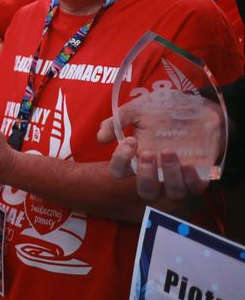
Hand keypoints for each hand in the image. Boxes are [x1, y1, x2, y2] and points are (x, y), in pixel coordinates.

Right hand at [96, 104, 214, 201]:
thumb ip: (117, 121)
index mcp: (136, 159)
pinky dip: (191, 180)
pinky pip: (195, 188)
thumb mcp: (137, 110)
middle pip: (146, 191)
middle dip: (146, 175)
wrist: (197, 107)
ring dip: (170, 176)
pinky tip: (188, 165)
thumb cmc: (162, 110)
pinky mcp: (198, 175)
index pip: (119, 173)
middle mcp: (156, 172)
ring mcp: (178, 176)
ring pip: (172, 193)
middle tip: (149, 154)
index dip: (121, 161)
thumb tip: (100, 139)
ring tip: (169, 152)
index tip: (130, 141)